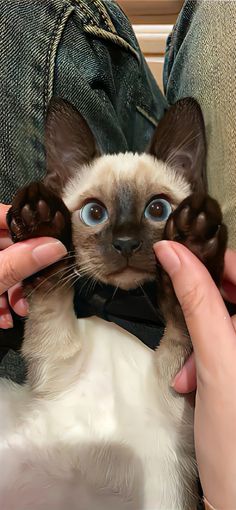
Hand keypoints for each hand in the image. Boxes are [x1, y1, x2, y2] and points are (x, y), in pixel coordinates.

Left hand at [0, 203, 66, 327]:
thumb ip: (20, 262)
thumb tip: (54, 247)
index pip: (6, 214)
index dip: (30, 223)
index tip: (51, 237)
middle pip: (8, 246)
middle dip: (25, 268)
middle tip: (40, 281)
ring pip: (2, 268)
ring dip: (15, 290)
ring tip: (22, 308)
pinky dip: (1, 299)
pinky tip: (6, 316)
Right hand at [154, 242, 235, 509]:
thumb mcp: (219, 360)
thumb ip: (198, 301)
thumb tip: (175, 252)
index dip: (213, 261)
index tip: (179, 258)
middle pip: (235, 297)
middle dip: (205, 310)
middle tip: (183, 322)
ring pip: (228, 323)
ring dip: (202, 340)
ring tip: (187, 370)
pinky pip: (226, 347)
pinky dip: (206, 358)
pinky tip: (193, 381)